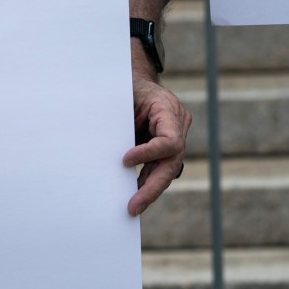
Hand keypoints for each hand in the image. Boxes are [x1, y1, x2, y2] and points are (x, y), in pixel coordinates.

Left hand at [123, 76, 190, 215]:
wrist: (137, 81)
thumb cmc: (127, 87)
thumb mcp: (123, 97)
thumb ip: (121, 121)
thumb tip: (110, 153)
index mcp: (168, 110)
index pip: (169, 141)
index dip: (148, 154)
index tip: (124, 161)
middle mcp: (178, 125)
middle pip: (171, 163)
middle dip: (151, 187)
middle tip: (133, 206)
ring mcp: (176, 136)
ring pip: (167, 170)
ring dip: (148, 190)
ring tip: (132, 207)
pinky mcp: (167, 146)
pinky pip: (159, 167)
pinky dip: (146, 181)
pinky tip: (133, 195)